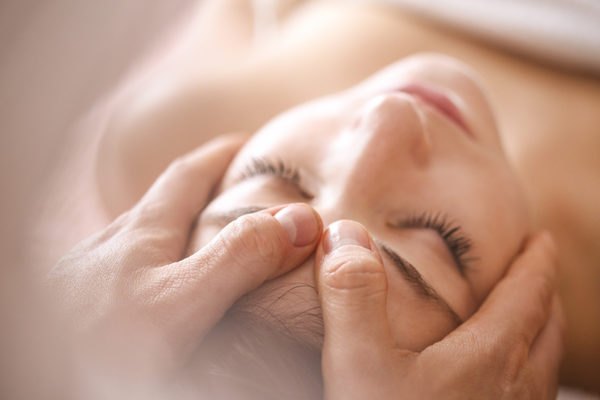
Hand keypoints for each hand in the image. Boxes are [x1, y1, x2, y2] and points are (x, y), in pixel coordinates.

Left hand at [47, 135, 321, 380]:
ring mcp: (94, 272)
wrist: (36, 378)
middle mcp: (114, 243)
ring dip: (179, 225)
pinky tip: (159, 286)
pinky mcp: (83, 301)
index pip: (186, 174)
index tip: (249, 142)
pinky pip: (130, 266)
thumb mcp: (179, 300)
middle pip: (164, 200)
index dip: (220, 154)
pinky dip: (157, 261)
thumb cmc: (97, 341)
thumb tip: (299, 220)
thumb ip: (237, 258)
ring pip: (145, 235)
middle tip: (237, 187)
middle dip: (202, 185)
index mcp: (140, 231)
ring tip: (206, 235)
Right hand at [315, 220, 564, 399]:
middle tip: (536, 273)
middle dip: (544, 294)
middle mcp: (514, 390)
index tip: (540, 239)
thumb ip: (352, 294)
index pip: (528, 294)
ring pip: (544, 367)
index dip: (534, 262)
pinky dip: (528, 373)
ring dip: (542, 334)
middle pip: (547, 329)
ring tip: (529, 321)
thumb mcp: (358, 364)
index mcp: (489, 357)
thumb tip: (344, 233)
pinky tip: (502, 387)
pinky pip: (530, 397)